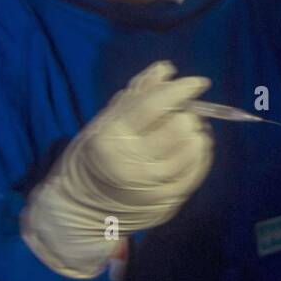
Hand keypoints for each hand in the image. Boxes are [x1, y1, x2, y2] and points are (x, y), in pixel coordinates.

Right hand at [21, 61, 214, 277]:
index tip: (199, 82)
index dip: (180, 90)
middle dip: (187, 114)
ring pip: (193, 149)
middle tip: (183, 113)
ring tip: (188, 130)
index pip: (153, 106)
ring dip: (196, 133)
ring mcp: (151, 187)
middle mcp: (131, 164)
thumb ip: (135, 96)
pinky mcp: (167, 203)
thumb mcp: (104, 122)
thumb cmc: (93, 158)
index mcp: (110, 138)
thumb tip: (165, 69)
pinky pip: (197, 171)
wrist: (80, 210)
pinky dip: (200, 154)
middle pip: (178, 127)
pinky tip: (193, 148)